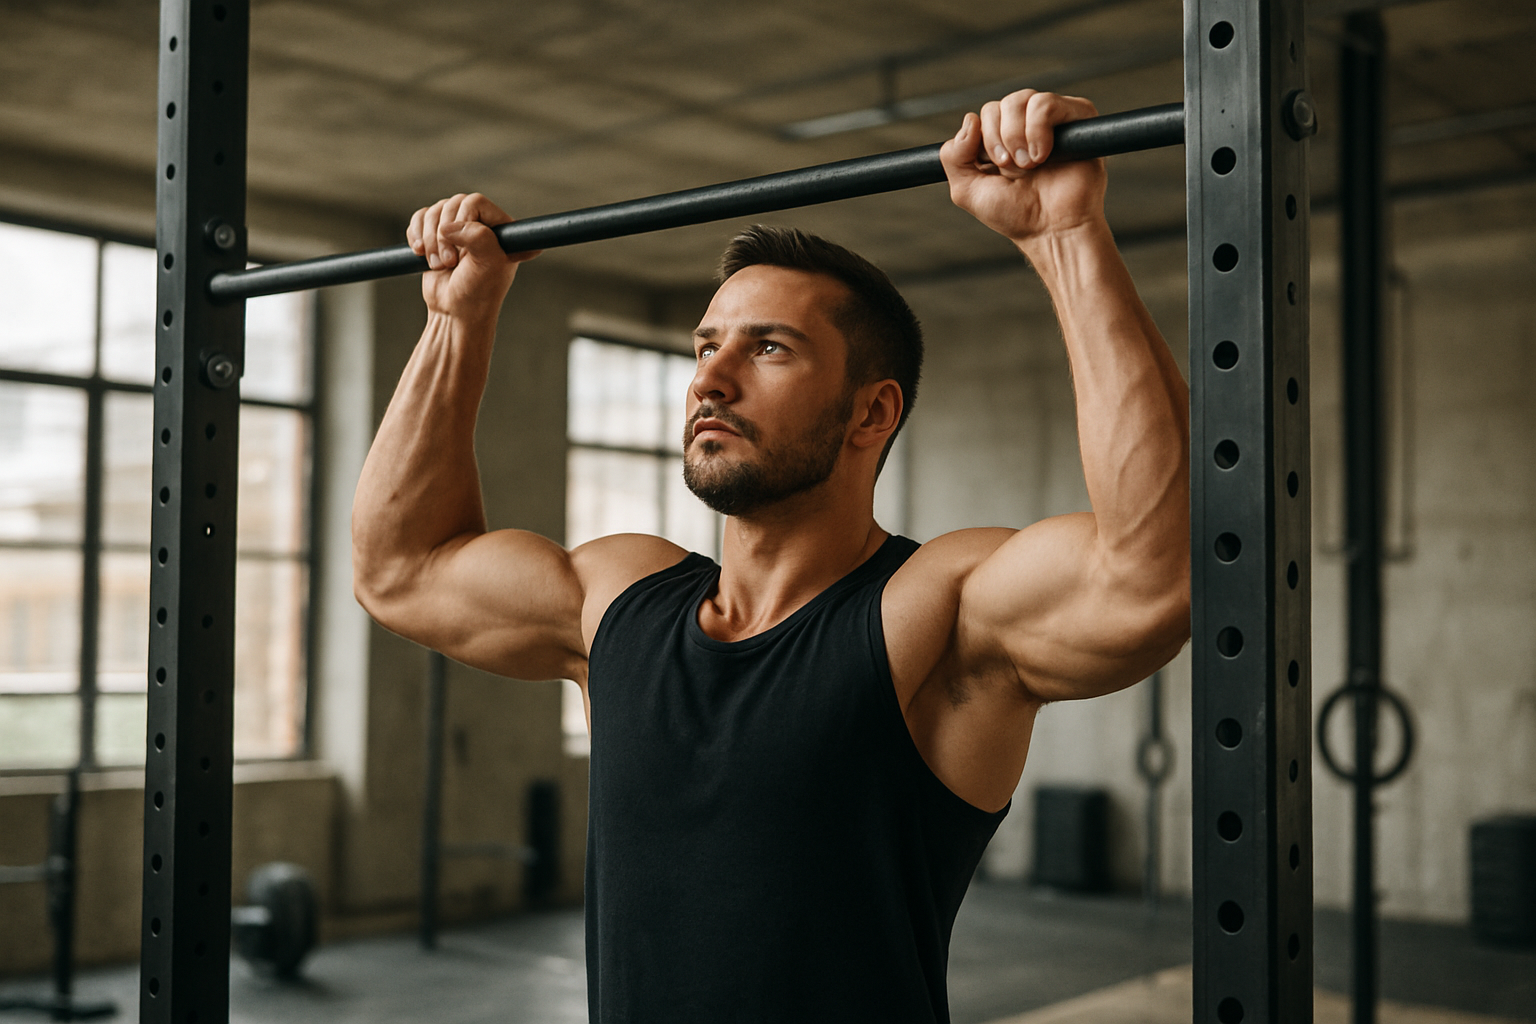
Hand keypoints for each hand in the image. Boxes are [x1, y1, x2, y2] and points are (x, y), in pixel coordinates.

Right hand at [406, 193, 539, 324]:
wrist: (453, 312)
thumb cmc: (477, 292)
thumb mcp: (487, 263)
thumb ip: (478, 237)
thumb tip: (448, 226)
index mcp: (502, 229)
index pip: (476, 202)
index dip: (463, 220)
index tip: (464, 250)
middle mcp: (481, 224)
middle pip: (452, 204)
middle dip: (443, 235)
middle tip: (449, 262)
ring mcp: (458, 228)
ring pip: (434, 211)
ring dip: (430, 239)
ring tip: (438, 265)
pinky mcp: (437, 234)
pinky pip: (420, 218)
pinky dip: (416, 234)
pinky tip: (420, 252)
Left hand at [940, 91, 1107, 247]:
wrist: (1051, 229)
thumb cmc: (1016, 215)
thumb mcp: (968, 190)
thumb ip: (953, 156)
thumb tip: (968, 118)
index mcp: (1001, 140)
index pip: (983, 115)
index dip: (983, 139)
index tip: (995, 167)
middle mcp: (1025, 127)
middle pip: (1000, 105)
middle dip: (999, 140)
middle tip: (1013, 168)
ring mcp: (1051, 122)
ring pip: (1020, 99)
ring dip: (1017, 136)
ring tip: (1030, 164)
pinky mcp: (1076, 118)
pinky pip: (1045, 103)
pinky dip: (1037, 130)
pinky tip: (1043, 155)